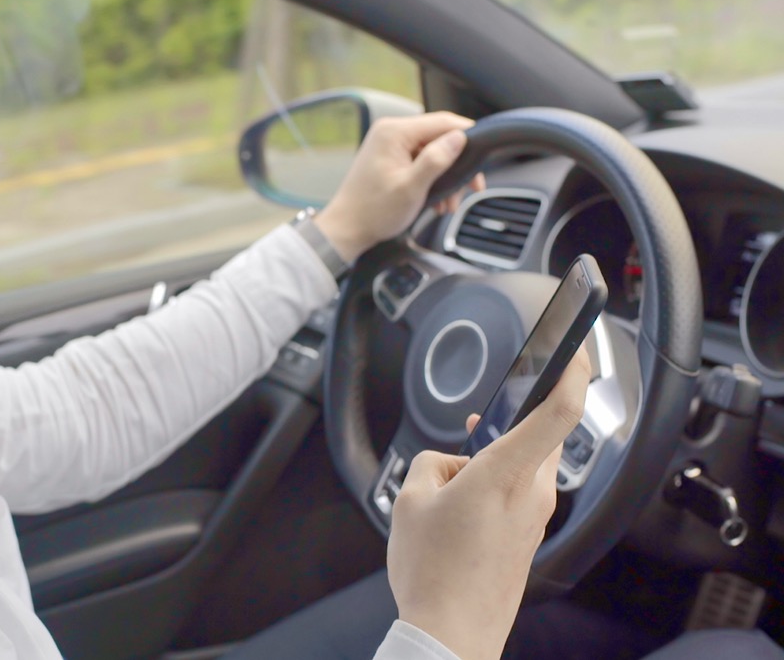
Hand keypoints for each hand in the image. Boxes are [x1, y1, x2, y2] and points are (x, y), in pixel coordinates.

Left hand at [313, 112, 483, 262]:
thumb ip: (436, 160)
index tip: (484, 154)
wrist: (347, 229)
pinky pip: (420, 161)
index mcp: (394, 132)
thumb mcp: (411, 187)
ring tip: (449, 202)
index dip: (467, 135)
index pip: (442, 122)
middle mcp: (390, 132)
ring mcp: (389, 145)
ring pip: (432, 152)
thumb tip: (459, 138)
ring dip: (445, 176)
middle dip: (456, 164)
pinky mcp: (390, 158)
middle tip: (471, 187)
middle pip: (439, 137)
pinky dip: (432, 179)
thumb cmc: (373, 212)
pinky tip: (438, 200)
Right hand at [386, 350, 591, 659]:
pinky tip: (461, 503)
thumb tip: (449, 464)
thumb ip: (430, 463)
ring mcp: (534, 517)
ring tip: (448, 485)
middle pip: (531, 435)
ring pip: (519, 464)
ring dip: (490, 461)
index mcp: (504, 475)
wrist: (452, 634)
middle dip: (499, 427)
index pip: (558, 411)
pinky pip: (516, 491)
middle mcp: (531, 494)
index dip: (571, 372)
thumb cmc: (433, 574)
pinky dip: (492, 485)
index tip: (574, 350)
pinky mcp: (528, 536)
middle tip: (472, 429)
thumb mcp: (408, 501)